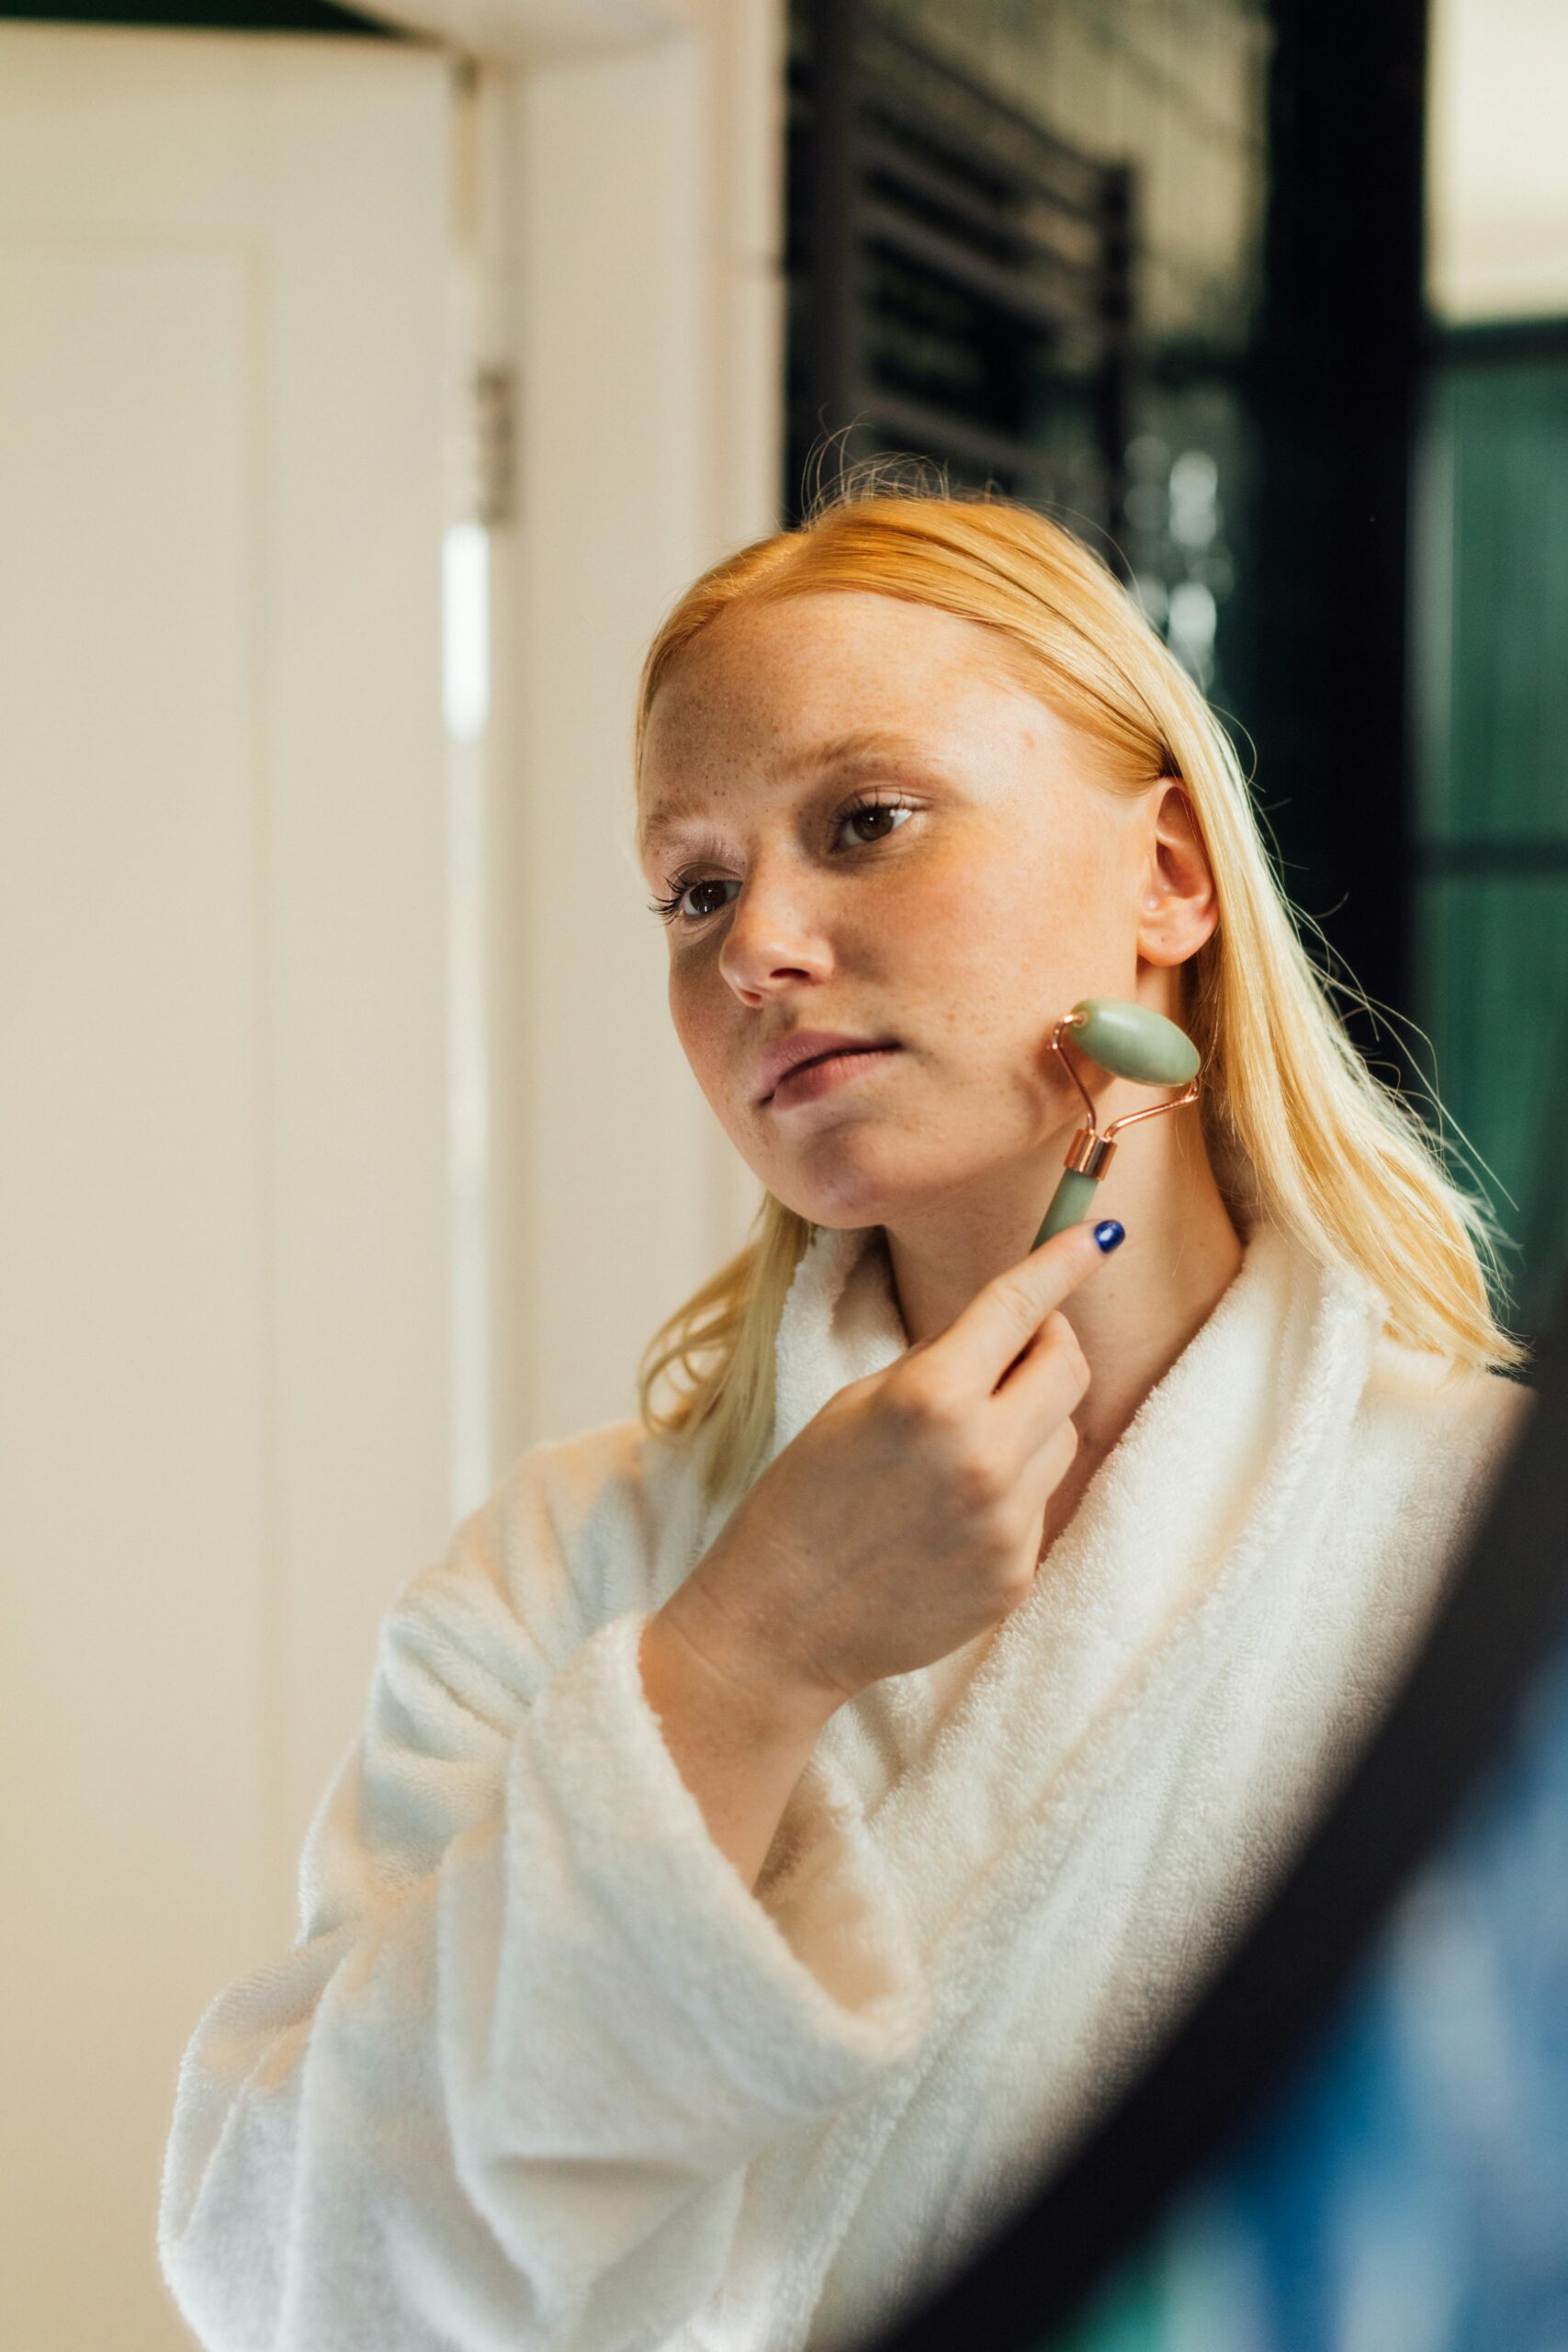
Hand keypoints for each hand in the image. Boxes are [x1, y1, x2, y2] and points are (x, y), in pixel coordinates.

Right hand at [658, 1219, 1118, 1718]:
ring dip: (1032, 1420)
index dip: (1062, 1261)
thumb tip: (1012, 1329)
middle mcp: (981, 1455)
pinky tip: (950, 1511)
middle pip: (1069, 1366)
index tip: (1097, 1234)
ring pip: (1064, 1434)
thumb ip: (940, 1363)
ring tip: (962, 1447)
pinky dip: (1011, 1488)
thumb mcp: (858, 1403)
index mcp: (930, 1397)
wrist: (782, 1619)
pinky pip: (1040, 1502)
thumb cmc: (804, 1497)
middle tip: (1018, 1345)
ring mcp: (1006, 1521)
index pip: (1018, 1308)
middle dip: (1049, 1343)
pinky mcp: (1016, 1572)